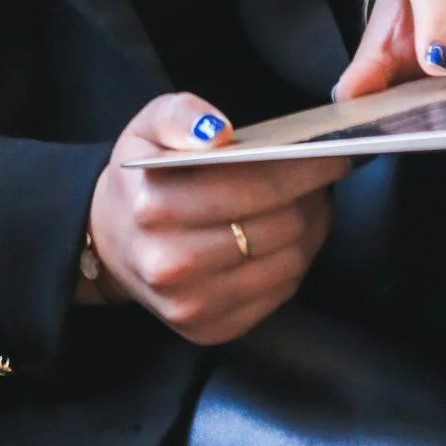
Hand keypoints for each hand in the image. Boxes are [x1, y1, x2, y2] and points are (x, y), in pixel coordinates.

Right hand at [84, 91, 339, 346]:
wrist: (111, 241)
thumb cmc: (142, 179)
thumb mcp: (147, 127)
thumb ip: (181, 115)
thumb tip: (218, 132)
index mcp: (155, 206)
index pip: (256, 185)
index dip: (307, 168)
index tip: (335, 152)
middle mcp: (171, 264)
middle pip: (281, 226)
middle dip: (312, 197)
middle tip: (321, 176)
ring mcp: (190, 304)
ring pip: (289, 263)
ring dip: (310, 231)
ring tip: (307, 204)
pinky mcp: (209, 329)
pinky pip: (279, 294)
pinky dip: (292, 263)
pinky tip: (283, 238)